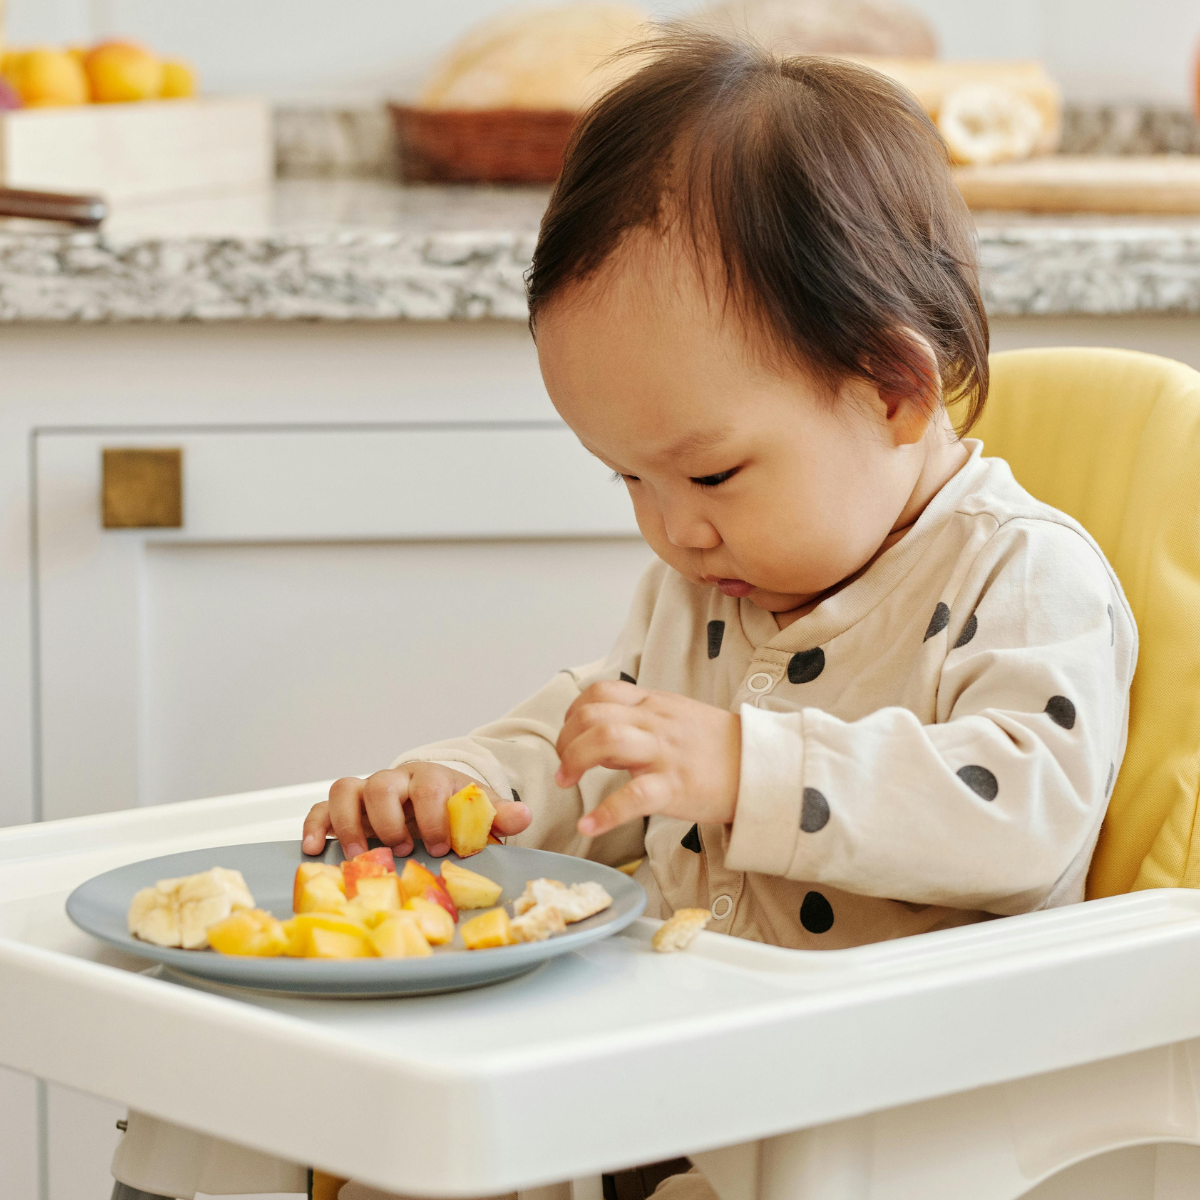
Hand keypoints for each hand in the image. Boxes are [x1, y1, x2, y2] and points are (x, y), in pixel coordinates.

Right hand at [302, 763, 530, 858]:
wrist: (433, 803)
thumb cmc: (454, 811)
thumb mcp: (479, 812)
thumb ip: (497, 814)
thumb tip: (523, 815)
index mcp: (430, 778)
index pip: (428, 786)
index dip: (433, 816)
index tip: (442, 846)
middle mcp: (395, 781)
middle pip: (382, 784)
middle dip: (389, 820)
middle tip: (403, 850)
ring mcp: (366, 793)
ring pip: (346, 789)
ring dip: (350, 824)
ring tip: (360, 856)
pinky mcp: (344, 809)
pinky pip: (320, 808)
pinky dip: (315, 825)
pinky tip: (314, 849)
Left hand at [555, 680, 740, 837]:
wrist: (763, 767)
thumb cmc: (718, 747)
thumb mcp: (677, 718)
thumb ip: (640, 720)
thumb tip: (601, 735)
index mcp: (654, 704)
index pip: (600, 692)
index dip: (573, 713)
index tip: (570, 737)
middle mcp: (655, 722)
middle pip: (593, 714)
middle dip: (565, 740)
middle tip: (564, 767)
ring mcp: (665, 753)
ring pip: (606, 740)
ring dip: (574, 761)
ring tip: (566, 783)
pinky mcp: (675, 786)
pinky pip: (633, 797)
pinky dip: (604, 814)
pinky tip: (588, 827)